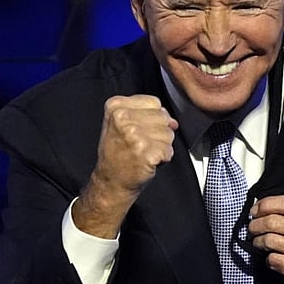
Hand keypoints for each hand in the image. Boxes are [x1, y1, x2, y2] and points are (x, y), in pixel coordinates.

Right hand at [72, 95, 177, 237]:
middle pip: (163, 117)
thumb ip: (147, 114)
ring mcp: (134, 134)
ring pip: (168, 133)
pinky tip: (148, 161)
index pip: (154, 102)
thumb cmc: (117, 154)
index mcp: (115, 106)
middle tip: (141, 144)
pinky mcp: (144, 151)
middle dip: (159, 132)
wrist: (111, 181)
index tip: (140, 129)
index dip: (153, 118)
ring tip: (144, 152)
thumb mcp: (122, 125)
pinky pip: (169, 150)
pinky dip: (163, 158)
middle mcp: (123, 118)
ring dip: (162, 146)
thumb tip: (172, 120)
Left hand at [248, 195, 283, 283]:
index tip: (256, 209)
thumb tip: (266, 207)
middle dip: (256, 224)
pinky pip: (272, 259)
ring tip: (259, 243)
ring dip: (258, 241)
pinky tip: (272, 258)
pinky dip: (267, 258)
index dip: (266, 204)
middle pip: (273, 221)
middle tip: (252, 227)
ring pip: (269, 240)